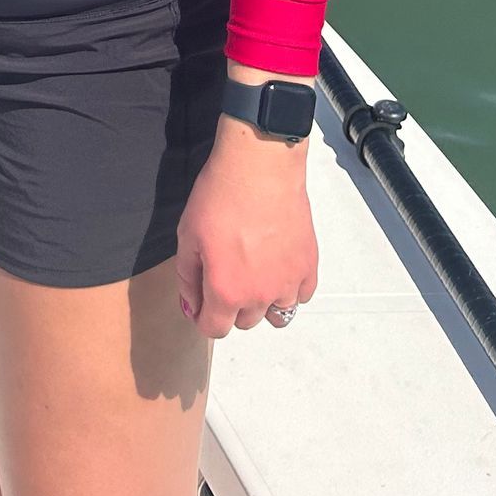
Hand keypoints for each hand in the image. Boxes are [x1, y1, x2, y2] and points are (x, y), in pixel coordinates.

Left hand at [174, 118, 318, 339]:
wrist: (259, 166)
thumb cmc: (221, 195)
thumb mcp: (187, 235)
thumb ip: (187, 278)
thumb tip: (191, 305)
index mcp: (226, 291)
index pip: (214, 329)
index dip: (203, 316)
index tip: (202, 299)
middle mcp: (260, 295)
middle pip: (244, 322)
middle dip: (230, 305)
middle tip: (225, 271)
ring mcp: (288, 282)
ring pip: (275, 313)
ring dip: (262, 300)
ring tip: (253, 269)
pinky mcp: (308, 265)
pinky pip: (300, 295)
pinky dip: (289, 288)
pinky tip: (276, 265)